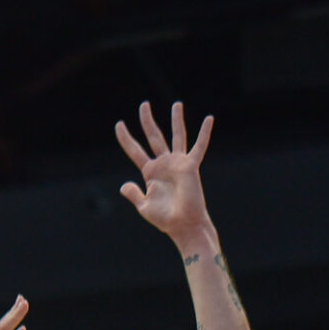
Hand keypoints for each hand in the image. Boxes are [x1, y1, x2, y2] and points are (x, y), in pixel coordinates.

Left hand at [116, 101, 214, 241]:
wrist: (183, 225)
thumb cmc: (165, 219)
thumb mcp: (144, 206)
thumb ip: (134, 194)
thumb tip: (123, 186)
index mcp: (150, 173)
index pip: (135, 151)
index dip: (126, 138)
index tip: (119, 124)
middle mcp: (164, 164)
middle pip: (153, 137)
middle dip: (148, 120)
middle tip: (144, 104)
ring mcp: (178, 163)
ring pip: (176, 136)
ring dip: (176, 120)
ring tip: (177, 104)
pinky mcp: (191, 166)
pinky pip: (199, 147)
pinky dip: (204, 133)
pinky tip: (209, 118)